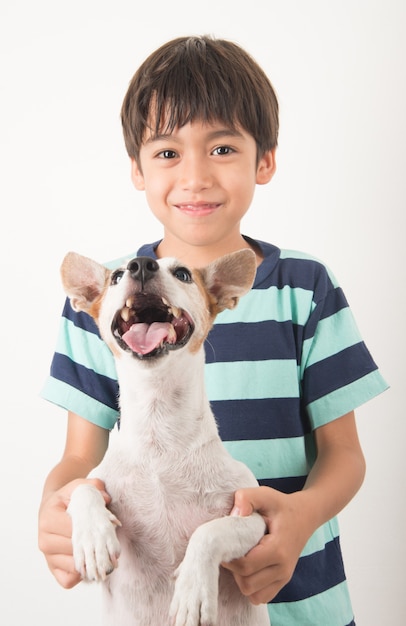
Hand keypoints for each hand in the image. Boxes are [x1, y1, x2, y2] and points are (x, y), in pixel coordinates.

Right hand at [38, 478, 109, 587]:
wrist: (52, 510)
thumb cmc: (67, 499)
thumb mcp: (78, 487)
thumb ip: (93, 486)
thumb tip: (106, 499)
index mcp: (48, 519)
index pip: (74, 530)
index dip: (93, 530)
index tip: (108, 527)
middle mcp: (44, 541)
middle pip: (75, 550)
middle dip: (95, 547)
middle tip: (110, 542)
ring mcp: (47, 557)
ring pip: (74, 567)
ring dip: (91, 562)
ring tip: (103, 552)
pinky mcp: (53, 570)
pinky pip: (69, 580)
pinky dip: (81, 575)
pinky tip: (90, 561)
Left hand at [222, 486, 310, 603]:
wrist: (306, 515)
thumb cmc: (281, 505)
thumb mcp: (264, 494)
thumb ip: (246, 498)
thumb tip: (234, 515)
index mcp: (278, 549)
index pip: (245, 566)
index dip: (229, 558)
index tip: (225, 544)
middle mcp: (283, 568)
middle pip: (246, 584)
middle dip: (233, 570)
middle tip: (231, 551)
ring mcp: (284, 578)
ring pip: (252, 594)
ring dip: (241, 580)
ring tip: (241, 558)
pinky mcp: (282, 582)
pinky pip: (260, 597)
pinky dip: (250, 587)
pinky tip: (248, 568)